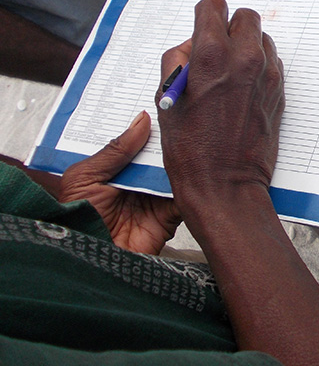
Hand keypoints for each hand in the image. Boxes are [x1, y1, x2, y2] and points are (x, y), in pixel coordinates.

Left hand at [60, 111, 181, 254]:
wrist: (92, 262)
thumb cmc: (77, 220)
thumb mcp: (84, 178)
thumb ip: (113, 150)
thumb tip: (141, 121)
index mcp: (114, 169)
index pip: (134, 142)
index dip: (145, 125)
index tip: (159, 102)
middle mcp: (136, 180)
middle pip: (157, 153)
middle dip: (167, 137)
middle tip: (180, 113)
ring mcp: (155, 195)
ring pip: (174, 169)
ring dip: (181, 156)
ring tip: (191, 133)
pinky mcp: (171, 213)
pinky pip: (185, 192)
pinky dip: (191, 180)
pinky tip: (194, 162)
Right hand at [157, 0, 284, 217]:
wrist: (225, 184)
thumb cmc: (190, 148)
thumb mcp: (167, 98)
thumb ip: (177, 60)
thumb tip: (191, 45)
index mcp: (211, 56)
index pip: (214, 5)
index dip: (205, 15)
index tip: (201, 28)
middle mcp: (244, 59)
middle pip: (245, 15)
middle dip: (229, 26)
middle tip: (216, 50)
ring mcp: (267, 75)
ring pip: (262, 38)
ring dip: (247, 46)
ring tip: (229, 72)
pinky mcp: (279, 91)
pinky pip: (272, 61)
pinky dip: (259, 65)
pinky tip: (243, 88)